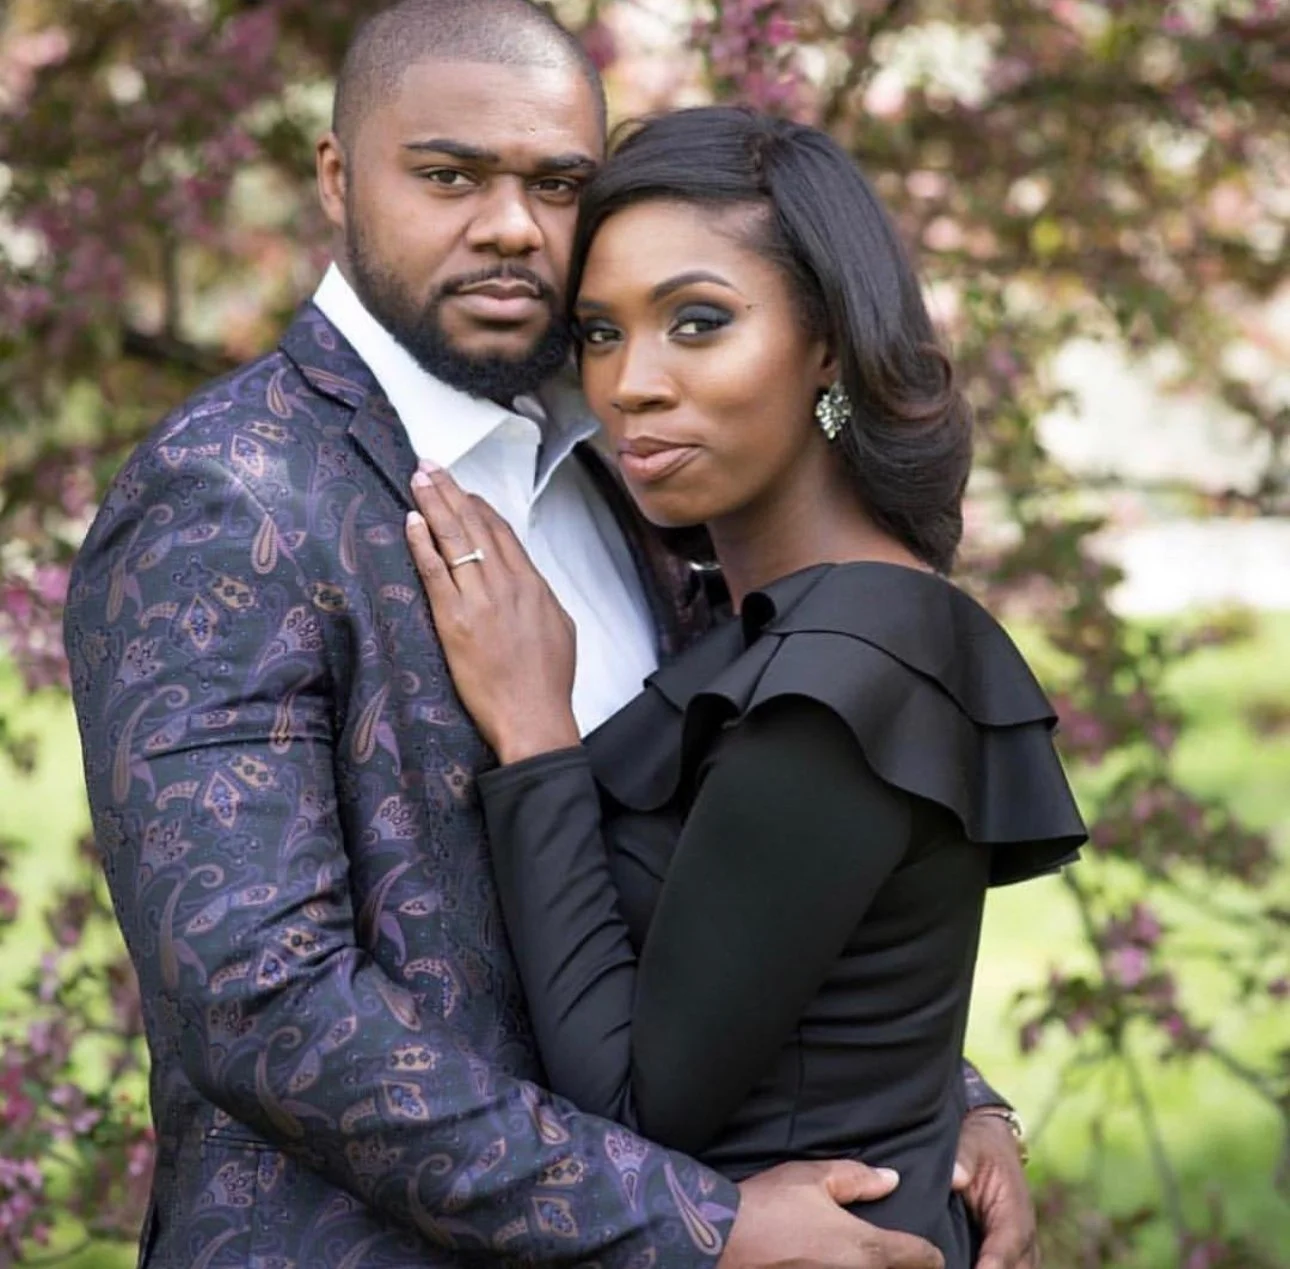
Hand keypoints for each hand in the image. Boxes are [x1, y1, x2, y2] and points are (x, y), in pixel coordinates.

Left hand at [405, 463, 579, 762]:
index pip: (502, 533)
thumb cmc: (547, 682)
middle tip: (430, 465)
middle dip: (450, 491)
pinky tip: (411, 520)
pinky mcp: (454, 620)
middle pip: (474, 525)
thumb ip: (541, 598)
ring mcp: (479, 599)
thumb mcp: (560, 629)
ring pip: (453, 539)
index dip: (479, 507)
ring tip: (417, 479)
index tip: (463, 491)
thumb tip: (528, 583)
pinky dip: (422, 543)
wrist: (534, 716)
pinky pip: (434, 571)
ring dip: (433, 504)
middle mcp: (506, 584)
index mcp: (532, 585)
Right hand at [720, 1160, 942, 1268]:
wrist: (722, 1241)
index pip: (922, 1257)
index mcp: (867, 1248)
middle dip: (903, 1268)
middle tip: (899, 1258)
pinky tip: (831, 1265)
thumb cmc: (770, 1205)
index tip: (928, 1250)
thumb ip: (858, 1178)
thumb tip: (892, 1180)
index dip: (930, 1253)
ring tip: (860, 1259)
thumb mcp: (813, 1177)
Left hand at [952, 1111, 1035, 1268]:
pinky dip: (985, 1268)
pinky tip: (958, 1264)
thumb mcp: (971, 1143)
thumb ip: (964, 1160)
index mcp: (1015, 1214)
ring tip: (951, 1267)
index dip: (989, 1267)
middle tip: (949, 1268)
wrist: (995, 1142)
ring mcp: (1019, 1251)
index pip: (1005, 1251)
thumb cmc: (981, 1144)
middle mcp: (1023, 1239)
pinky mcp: (1009, 1255)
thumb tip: (956, 1178)